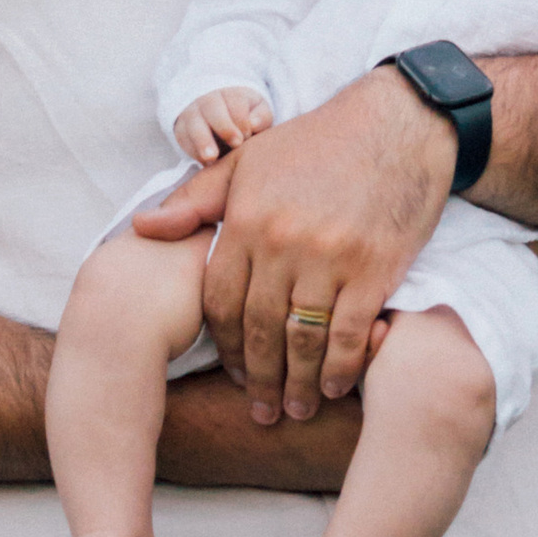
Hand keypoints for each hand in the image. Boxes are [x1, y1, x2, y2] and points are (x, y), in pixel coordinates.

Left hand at [139, 68, 449, 424]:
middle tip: (260, 411)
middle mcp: (283, 242)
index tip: (231, 372)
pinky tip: (336, 386)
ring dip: (298, 384)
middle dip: (257, 378)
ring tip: (296, 410)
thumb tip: (143, 228)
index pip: (221, 300)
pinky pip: (350, 334)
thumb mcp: (248, 162)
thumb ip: (195, 200)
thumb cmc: (317, 144)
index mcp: (248, 219)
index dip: (223, 344)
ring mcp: (330, 258)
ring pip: (302, 339)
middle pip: (258, 329)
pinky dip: (341, 367)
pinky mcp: (374, 268)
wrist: (395, 125)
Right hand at [173, 84, 275, 163]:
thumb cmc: (246, 115)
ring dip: (202, 140)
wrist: (221, 115)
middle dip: (224, 126)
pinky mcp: (182, 130)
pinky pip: (183, 138)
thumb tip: (253, 124)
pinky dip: (193, 151)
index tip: (248, 135)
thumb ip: (261, 116)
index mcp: (230, 94)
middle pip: (212, 108)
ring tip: (211, 157)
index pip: (234, 101)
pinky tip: (205, 162)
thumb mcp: (259, 111)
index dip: (241, 119)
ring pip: (193, 123)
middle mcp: (208, 100)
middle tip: (236, 143)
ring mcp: (192, 114)